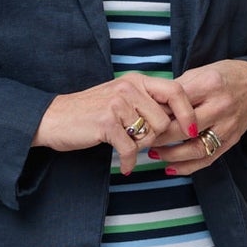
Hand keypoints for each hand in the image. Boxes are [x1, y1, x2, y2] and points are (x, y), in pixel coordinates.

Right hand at [35, 70, 200, 174]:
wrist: (54, 118)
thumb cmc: (90, 113)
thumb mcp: (121, 99)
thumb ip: (146, 103)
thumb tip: (178, 120)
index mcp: (136, 80)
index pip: (176, 91)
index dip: (188, 112)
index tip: (192, 130)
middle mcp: (128, 87)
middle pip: (163, 121)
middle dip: (155, 138)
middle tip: (139, 143)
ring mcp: (117, 104)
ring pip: (149, 136)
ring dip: (140, 148)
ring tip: (125, 146)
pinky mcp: (106, 122)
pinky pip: (131, 148)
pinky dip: (129, 161)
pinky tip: (124, 165)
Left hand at [138, 59, 246, 174]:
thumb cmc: (224, 77)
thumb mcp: (200, 72)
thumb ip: (177, 89)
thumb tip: (152, 105)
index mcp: (209, 85)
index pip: (176, 103)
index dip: (156, 112)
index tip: (141, 117)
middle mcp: (220, 107)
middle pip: (182, 128)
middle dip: (158, 136)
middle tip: (141, 138)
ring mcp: (228, 126)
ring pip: (194, 148)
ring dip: (170, 155)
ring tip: (153, 153)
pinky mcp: (231, 141)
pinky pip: (207, 159)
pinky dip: (187, 167)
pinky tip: (170, 167)